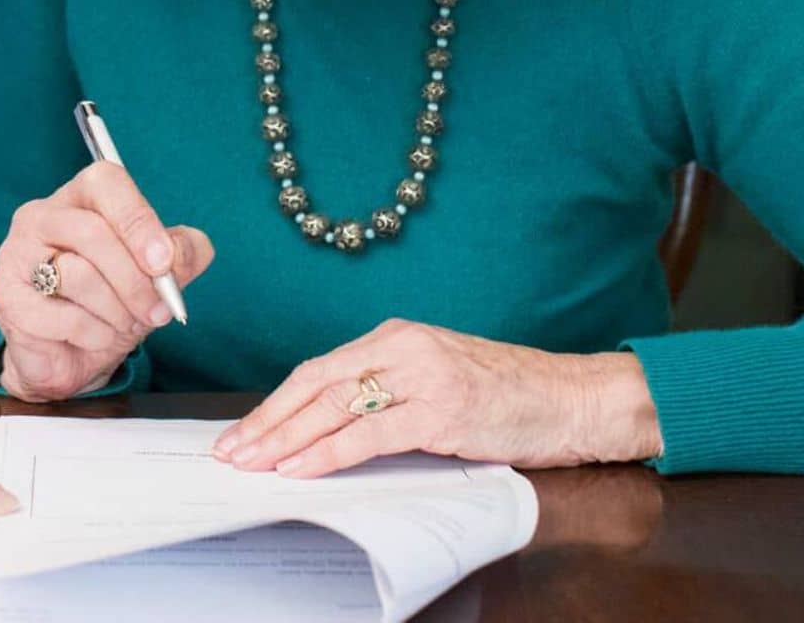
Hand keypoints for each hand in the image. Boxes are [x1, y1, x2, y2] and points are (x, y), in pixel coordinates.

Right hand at [0, 162, 212, 402]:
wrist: (71, 356)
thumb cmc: (112, 303)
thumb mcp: (158, 276)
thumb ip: (182, 253)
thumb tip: (179, 252)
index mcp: (79, 198)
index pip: (105, 183)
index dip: (137, 220)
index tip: (164, 262)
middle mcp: (40, 216)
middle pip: (92, 232)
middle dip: (135, 280)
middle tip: (158, 311)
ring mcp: (16, 254)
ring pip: (78, 275)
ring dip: (116, 311)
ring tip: (123, 324)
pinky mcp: (5, 295)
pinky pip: (61, 315)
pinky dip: (92, 334)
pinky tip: (95, 337)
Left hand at [211, 319, 662, 475]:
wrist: (572, 397)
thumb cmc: (507, 394)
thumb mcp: (436, 379)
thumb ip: (389, 392)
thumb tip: (328, 427)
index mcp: (395, 336)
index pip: (319, 370)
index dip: (276, 402)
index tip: (244, 430)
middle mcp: (402, 347)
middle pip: (315, 384)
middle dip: (268, 421)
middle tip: (231, 451)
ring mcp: (421, 376)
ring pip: (335, 406)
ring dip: (287, 438)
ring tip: (254, 463)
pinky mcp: (441, 410)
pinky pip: (370, 434)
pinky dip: (329, 452)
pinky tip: (301, 468)